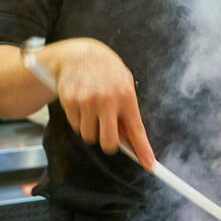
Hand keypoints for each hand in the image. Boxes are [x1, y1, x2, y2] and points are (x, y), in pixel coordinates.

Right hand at [40, 38, 155, 168]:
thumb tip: (131, 142)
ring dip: (92, 130)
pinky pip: (76, 126)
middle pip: (108, 142)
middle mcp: (107, 100)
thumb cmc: (108, 73)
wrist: (81, 55)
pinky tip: (82, 105)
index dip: (143, 150)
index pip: (136, 129)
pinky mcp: (70, 102)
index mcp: (126, 96)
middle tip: (107, 134)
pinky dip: (79, 121)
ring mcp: (87, 101)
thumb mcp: (125, 86)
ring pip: (89, 136)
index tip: (150, 165)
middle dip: (108, 143)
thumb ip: (128, 112)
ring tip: (94, 112)